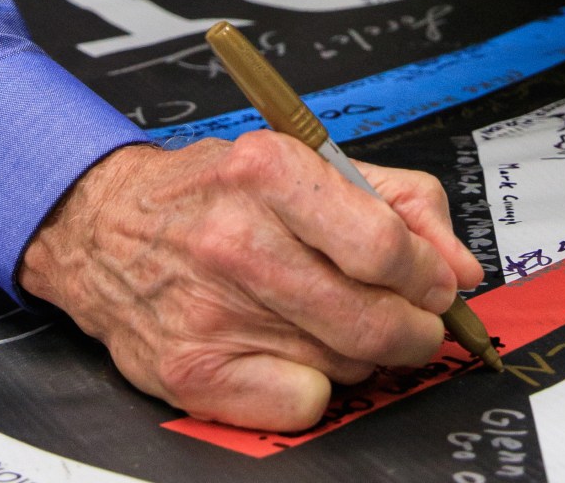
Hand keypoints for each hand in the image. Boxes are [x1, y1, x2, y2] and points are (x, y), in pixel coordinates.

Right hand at [19, 134, 483, 431]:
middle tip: (414, 321)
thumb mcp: (306, 160)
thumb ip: (399, 201)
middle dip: (414, 329)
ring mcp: (211, 311)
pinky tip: (295, 351)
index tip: (436, 282)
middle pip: (370, 318)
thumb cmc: (216, 192)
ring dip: (363, 354)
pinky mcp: (193, 372)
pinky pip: (301, 404)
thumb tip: (461, 269)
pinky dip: (316, 387)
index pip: (383, 244)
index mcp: (268, 170)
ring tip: (339, 321)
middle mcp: (236, 240)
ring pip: (344, 364)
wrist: (103, 227)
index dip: (427, 274)